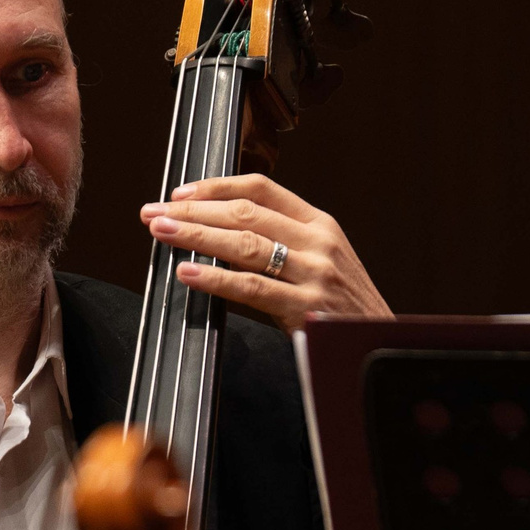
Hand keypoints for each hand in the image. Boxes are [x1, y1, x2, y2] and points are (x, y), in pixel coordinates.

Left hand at [139, 175, 390, 332]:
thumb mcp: (318, 261)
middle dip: (193, 211)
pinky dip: (215, 278)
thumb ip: (279, 243)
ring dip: (196, 236)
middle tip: (153, 212)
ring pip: (244, 245)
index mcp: (319, 223)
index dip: (216, 187)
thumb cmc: (338, 305)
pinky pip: (251, 288)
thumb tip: (214, 232)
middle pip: (245, 214)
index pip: (261, 189)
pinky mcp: (307, 307)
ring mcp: (314, 273)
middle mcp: (318, 241)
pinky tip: (187, 274)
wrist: (376, 342)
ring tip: (162, 232)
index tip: (180, 193)